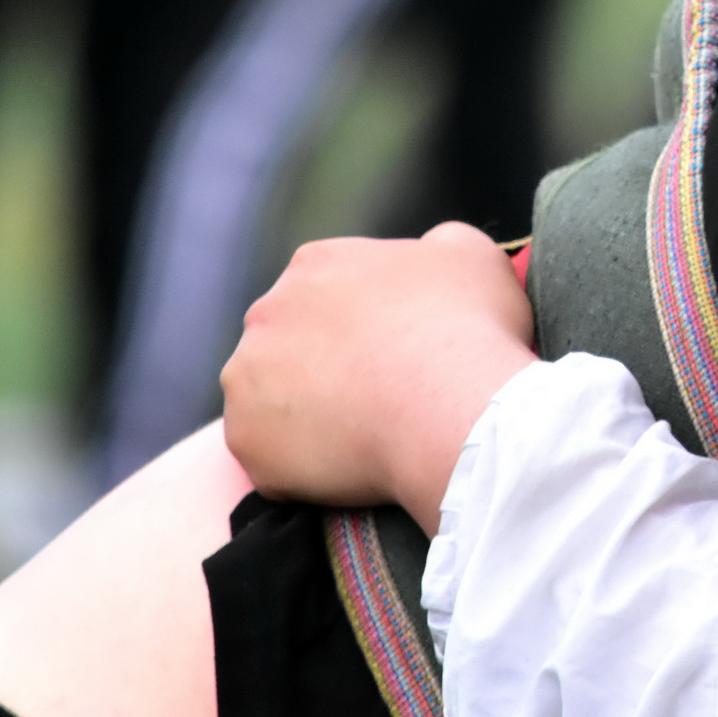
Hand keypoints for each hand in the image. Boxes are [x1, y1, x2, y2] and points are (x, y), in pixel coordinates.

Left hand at [220, 224, 535, 525]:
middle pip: (289, 346)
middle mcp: (267, 313)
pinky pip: (271, 460)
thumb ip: (438, 246)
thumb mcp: (471, 256)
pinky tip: (348, 469)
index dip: (365, 328)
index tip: (396, 354)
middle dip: (325, 368)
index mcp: (316, 264)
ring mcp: (246, 378)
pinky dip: (302, 470)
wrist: (453, 408)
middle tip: (378, 398)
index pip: (327, 295)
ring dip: (304, 418)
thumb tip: (430, 255)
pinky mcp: (247, 440)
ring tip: (363, 438)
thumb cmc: (470, 330)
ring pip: (271, 404)